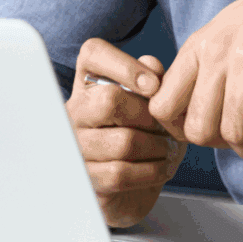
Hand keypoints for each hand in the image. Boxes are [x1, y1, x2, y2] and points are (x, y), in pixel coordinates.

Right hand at [66, 38, 185, 227]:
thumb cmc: (141, 135)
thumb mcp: (151, 104)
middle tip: (165, 126)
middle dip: (150, 115)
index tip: (153, 85)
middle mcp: (75, 110)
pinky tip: (161, 167)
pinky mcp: (85, 178)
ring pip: (123, 142)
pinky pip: (122, 173)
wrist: (129, 189)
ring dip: (158, 147)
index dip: (125, 65)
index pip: (93, 53)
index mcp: (89, 82)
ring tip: (167, 149)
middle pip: (110, 100)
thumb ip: (153, 79)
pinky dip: (152, 171)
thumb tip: (151, 65)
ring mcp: (76, 145)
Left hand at [148, 0, 242, 172]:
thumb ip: (207, 64)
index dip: (178, 130)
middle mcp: (217, 53)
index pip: (162, 104)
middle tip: (237, 147)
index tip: (202, 136)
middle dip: (217, 147)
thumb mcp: (229, 30)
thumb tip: (191, 107)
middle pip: (197, 127)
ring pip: (233, 132)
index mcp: (199, 45)